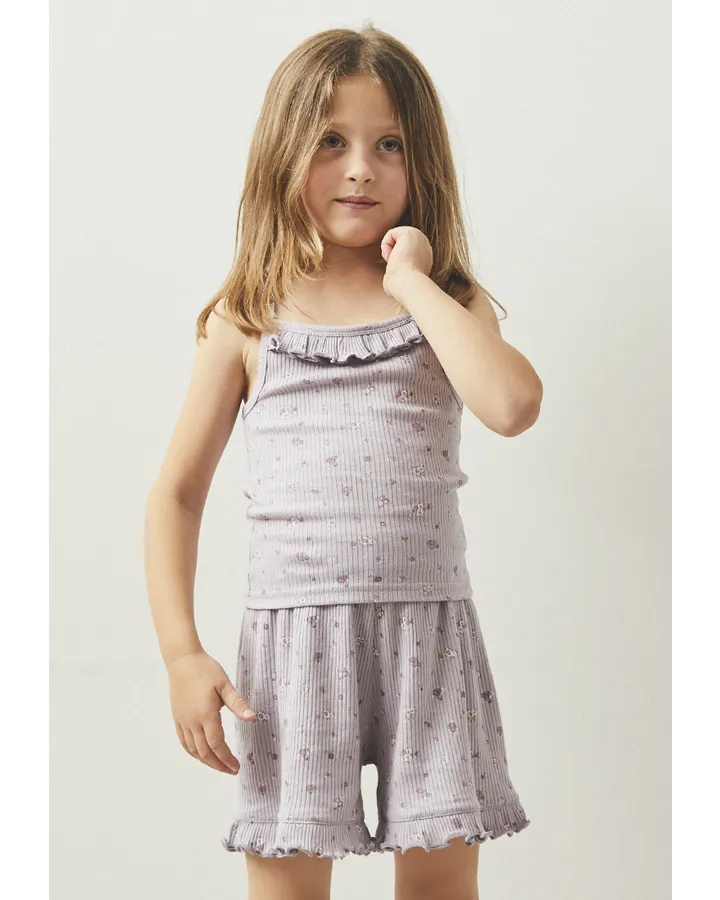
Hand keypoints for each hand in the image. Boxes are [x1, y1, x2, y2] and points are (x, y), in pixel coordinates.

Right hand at [167, 649, 255, 774]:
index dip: (226, 759)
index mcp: (206, 715)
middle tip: (231, 770)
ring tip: (218, 766)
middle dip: (218, 765)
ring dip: (206, 761)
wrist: (182, 660)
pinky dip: (192, 752)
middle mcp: (192, 722)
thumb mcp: (225, 684)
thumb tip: (252, 718)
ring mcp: (182, 721)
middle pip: (204, 752)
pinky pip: (184, 741)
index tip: (236, 767)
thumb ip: (238, 703)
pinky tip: (200, 754)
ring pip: (193, 749)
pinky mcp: (177, 717)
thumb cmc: (205, 669)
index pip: (216, 745)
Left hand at [380, 226, 432, 299]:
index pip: (403, 253)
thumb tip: (389, 280)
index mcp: (425, 257)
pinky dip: (386, 246)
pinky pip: (390, 234)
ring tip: (397, 263)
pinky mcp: (410, 231)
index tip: (402, 273)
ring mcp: (419, 237)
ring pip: (394, 239)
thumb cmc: (403, 288)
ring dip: (390, 252)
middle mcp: (424, 245)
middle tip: (399, 268)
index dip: (398, 263)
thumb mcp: (401, 280)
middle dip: (394, 256)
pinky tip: (394, 256)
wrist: (408, 285)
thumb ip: (398, 274)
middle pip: (397, 245)